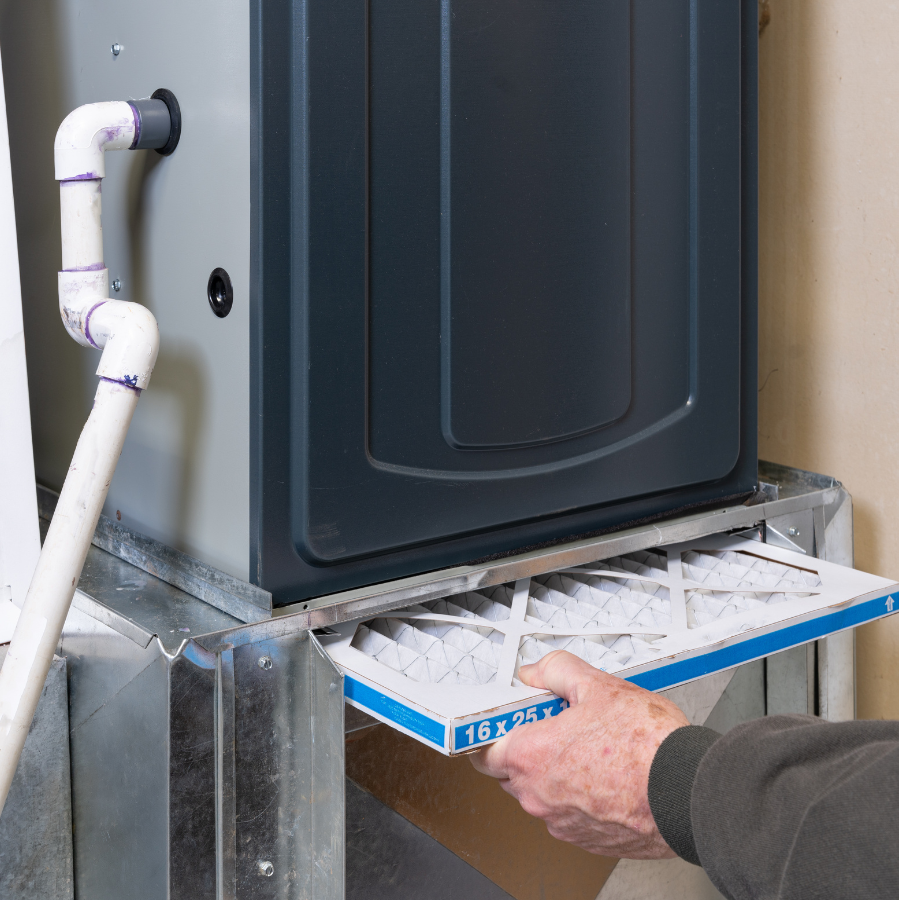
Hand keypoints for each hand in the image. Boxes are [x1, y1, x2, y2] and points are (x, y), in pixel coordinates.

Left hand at [470, 650, 688, 857]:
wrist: (687, 791)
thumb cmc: (646, 746)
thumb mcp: (597, 686)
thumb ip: (556, 672)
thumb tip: (536, 672)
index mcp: (531, 757)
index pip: (484, 750)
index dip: (495, 732)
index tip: (512, 719)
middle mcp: (539, 796)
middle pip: (511, 771)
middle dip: (528, 749)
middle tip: (557, 726)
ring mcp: (562, 822)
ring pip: (541, 794)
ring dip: (555, 774)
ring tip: (590, 749)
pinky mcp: (586, 840)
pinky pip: (568, 815)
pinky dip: (578, 797)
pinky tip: (605, 775)